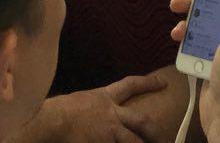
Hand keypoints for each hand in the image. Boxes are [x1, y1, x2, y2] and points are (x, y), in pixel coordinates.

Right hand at [41, 74, 166, 142]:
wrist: (53, 120)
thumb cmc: (60, 110)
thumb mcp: (81, 102)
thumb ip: (93, 108)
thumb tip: (97, 117)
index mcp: (105, 98)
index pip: (131, 85)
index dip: (148, 83)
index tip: (163, 83)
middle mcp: (112, 114)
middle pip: (142, 120)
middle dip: (155, 131)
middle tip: (166, 138)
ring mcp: (110, 132)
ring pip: (134, 142)